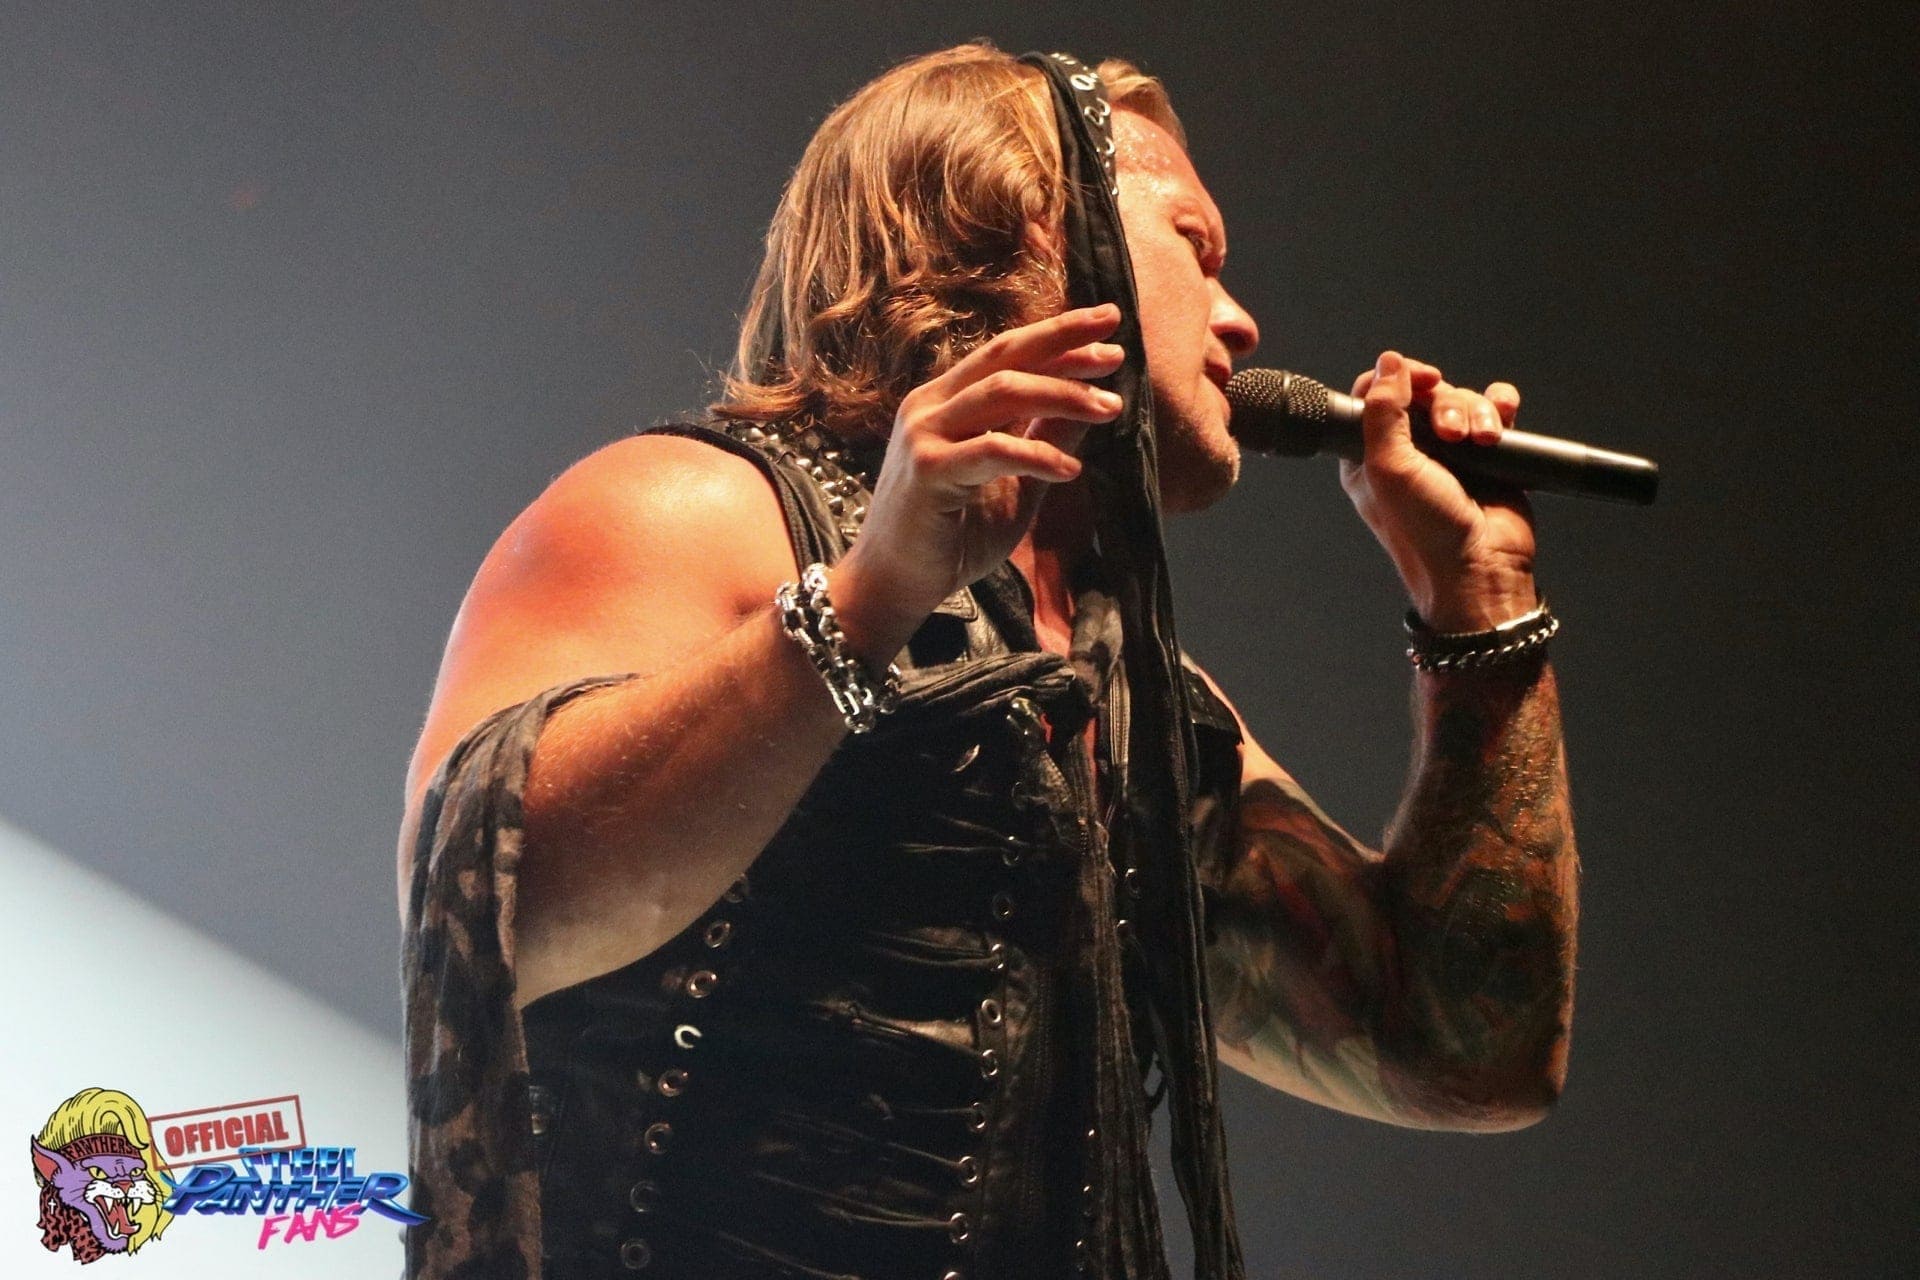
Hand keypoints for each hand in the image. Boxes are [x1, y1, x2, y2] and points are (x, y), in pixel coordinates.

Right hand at [830, 304, 1126, 661]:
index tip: (1108, 327)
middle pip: (1004, 356)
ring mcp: (923, 435)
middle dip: (1063, 344)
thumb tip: (1094, 403)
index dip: (1058, 337)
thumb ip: (1045, 442)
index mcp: (946, 401)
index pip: (1007, 354)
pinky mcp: (928, 471)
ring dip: (1062, 395)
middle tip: (1116, 349)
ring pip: (1002, 392)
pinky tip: (1073, 470)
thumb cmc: (951, 538)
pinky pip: (994, 450)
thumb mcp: (1015, 485)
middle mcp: (929, 406)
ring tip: (1109, 408)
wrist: (893, 586)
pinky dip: (1038, 456)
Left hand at [1339, 351, 1538, 632]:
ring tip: (1481, 442)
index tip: (1421, 381)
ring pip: (1462, 401)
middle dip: (1445, 404)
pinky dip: (1501, 409)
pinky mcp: (1486, 456)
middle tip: (1451, 434)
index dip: (1397, 379)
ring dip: (1476, 412)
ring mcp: (1449, 454)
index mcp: (1371, 455)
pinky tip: (1503, 424)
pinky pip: (1495, 412)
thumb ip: (1382, 411)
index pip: (1374, 394)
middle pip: (1424, 393)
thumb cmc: (1427, 532)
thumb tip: (1388, 363)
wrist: (1481, 567)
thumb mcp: (1389, 468)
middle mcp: (1409, 451)